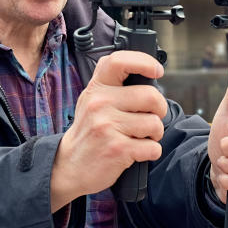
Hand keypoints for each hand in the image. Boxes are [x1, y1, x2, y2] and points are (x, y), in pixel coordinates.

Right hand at [51, 51, 167, 211]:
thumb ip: (114, 87)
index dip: (144, 62)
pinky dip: (151, 152)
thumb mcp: (92, 102)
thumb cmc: (88, 132)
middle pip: (151, 96)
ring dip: (155, 134)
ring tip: (139, 137)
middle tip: (150, 117)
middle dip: (159, 110)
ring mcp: (107, 126)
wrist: (69, 165)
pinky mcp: (117, 149)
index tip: (157, 71)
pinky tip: (136, 152)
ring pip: (155, 124)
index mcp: (96, 88)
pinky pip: (153, 147)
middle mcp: (100, 103)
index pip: (119, 61)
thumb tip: (149, 76)